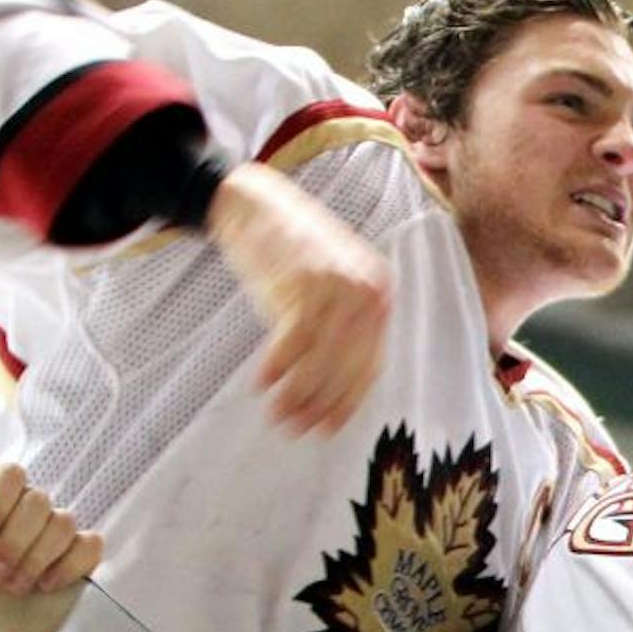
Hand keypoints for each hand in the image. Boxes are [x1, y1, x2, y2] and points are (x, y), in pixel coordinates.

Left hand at [0, 448, 102, 631]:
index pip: (11, 474)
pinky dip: (66, 567)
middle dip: (13, 542)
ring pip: (64, 524)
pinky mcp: (80, 560)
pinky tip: (45, 585)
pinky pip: (89, 546)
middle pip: (39, 501)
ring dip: (35, 559)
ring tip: (14, 585)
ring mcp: (56, 536)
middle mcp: (27, 513)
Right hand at [205, 164, 392, 436]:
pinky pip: (293, 341)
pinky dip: (277, 367)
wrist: (253, 201)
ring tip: (279, 417)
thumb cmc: (289, 247)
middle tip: (299, 431)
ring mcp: (337, 286)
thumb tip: (334, 389)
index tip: (329, 427)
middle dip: (321, 405)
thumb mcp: (330, 284)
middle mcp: (367, 291)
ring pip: (320, 359)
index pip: (370, 365)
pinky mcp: (304, 282)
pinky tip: (262, 385)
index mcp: (379, 294)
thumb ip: (341, 326)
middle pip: (347, 367)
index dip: (348, 402)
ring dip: (297, 394)